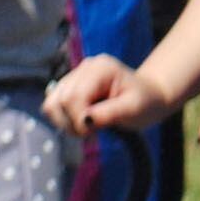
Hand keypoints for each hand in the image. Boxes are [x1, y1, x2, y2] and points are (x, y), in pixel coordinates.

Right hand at [44, 53, 171, 134]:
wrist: (148, 97)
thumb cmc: (145, 102)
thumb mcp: (133, 109)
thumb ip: (109, 114)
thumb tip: (84, 122)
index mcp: (101, 68)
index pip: (74, 97)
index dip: (79, 120)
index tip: (93, 132)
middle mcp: (84, 67)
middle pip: (59, 100)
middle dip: (72, 122)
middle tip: (91, 132)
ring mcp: (75, 75)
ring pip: (51, 103)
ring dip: (65, 122)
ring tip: (86, 128)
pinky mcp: (69, 86)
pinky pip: (54, 105)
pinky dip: (64, 119)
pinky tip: (81, 122)